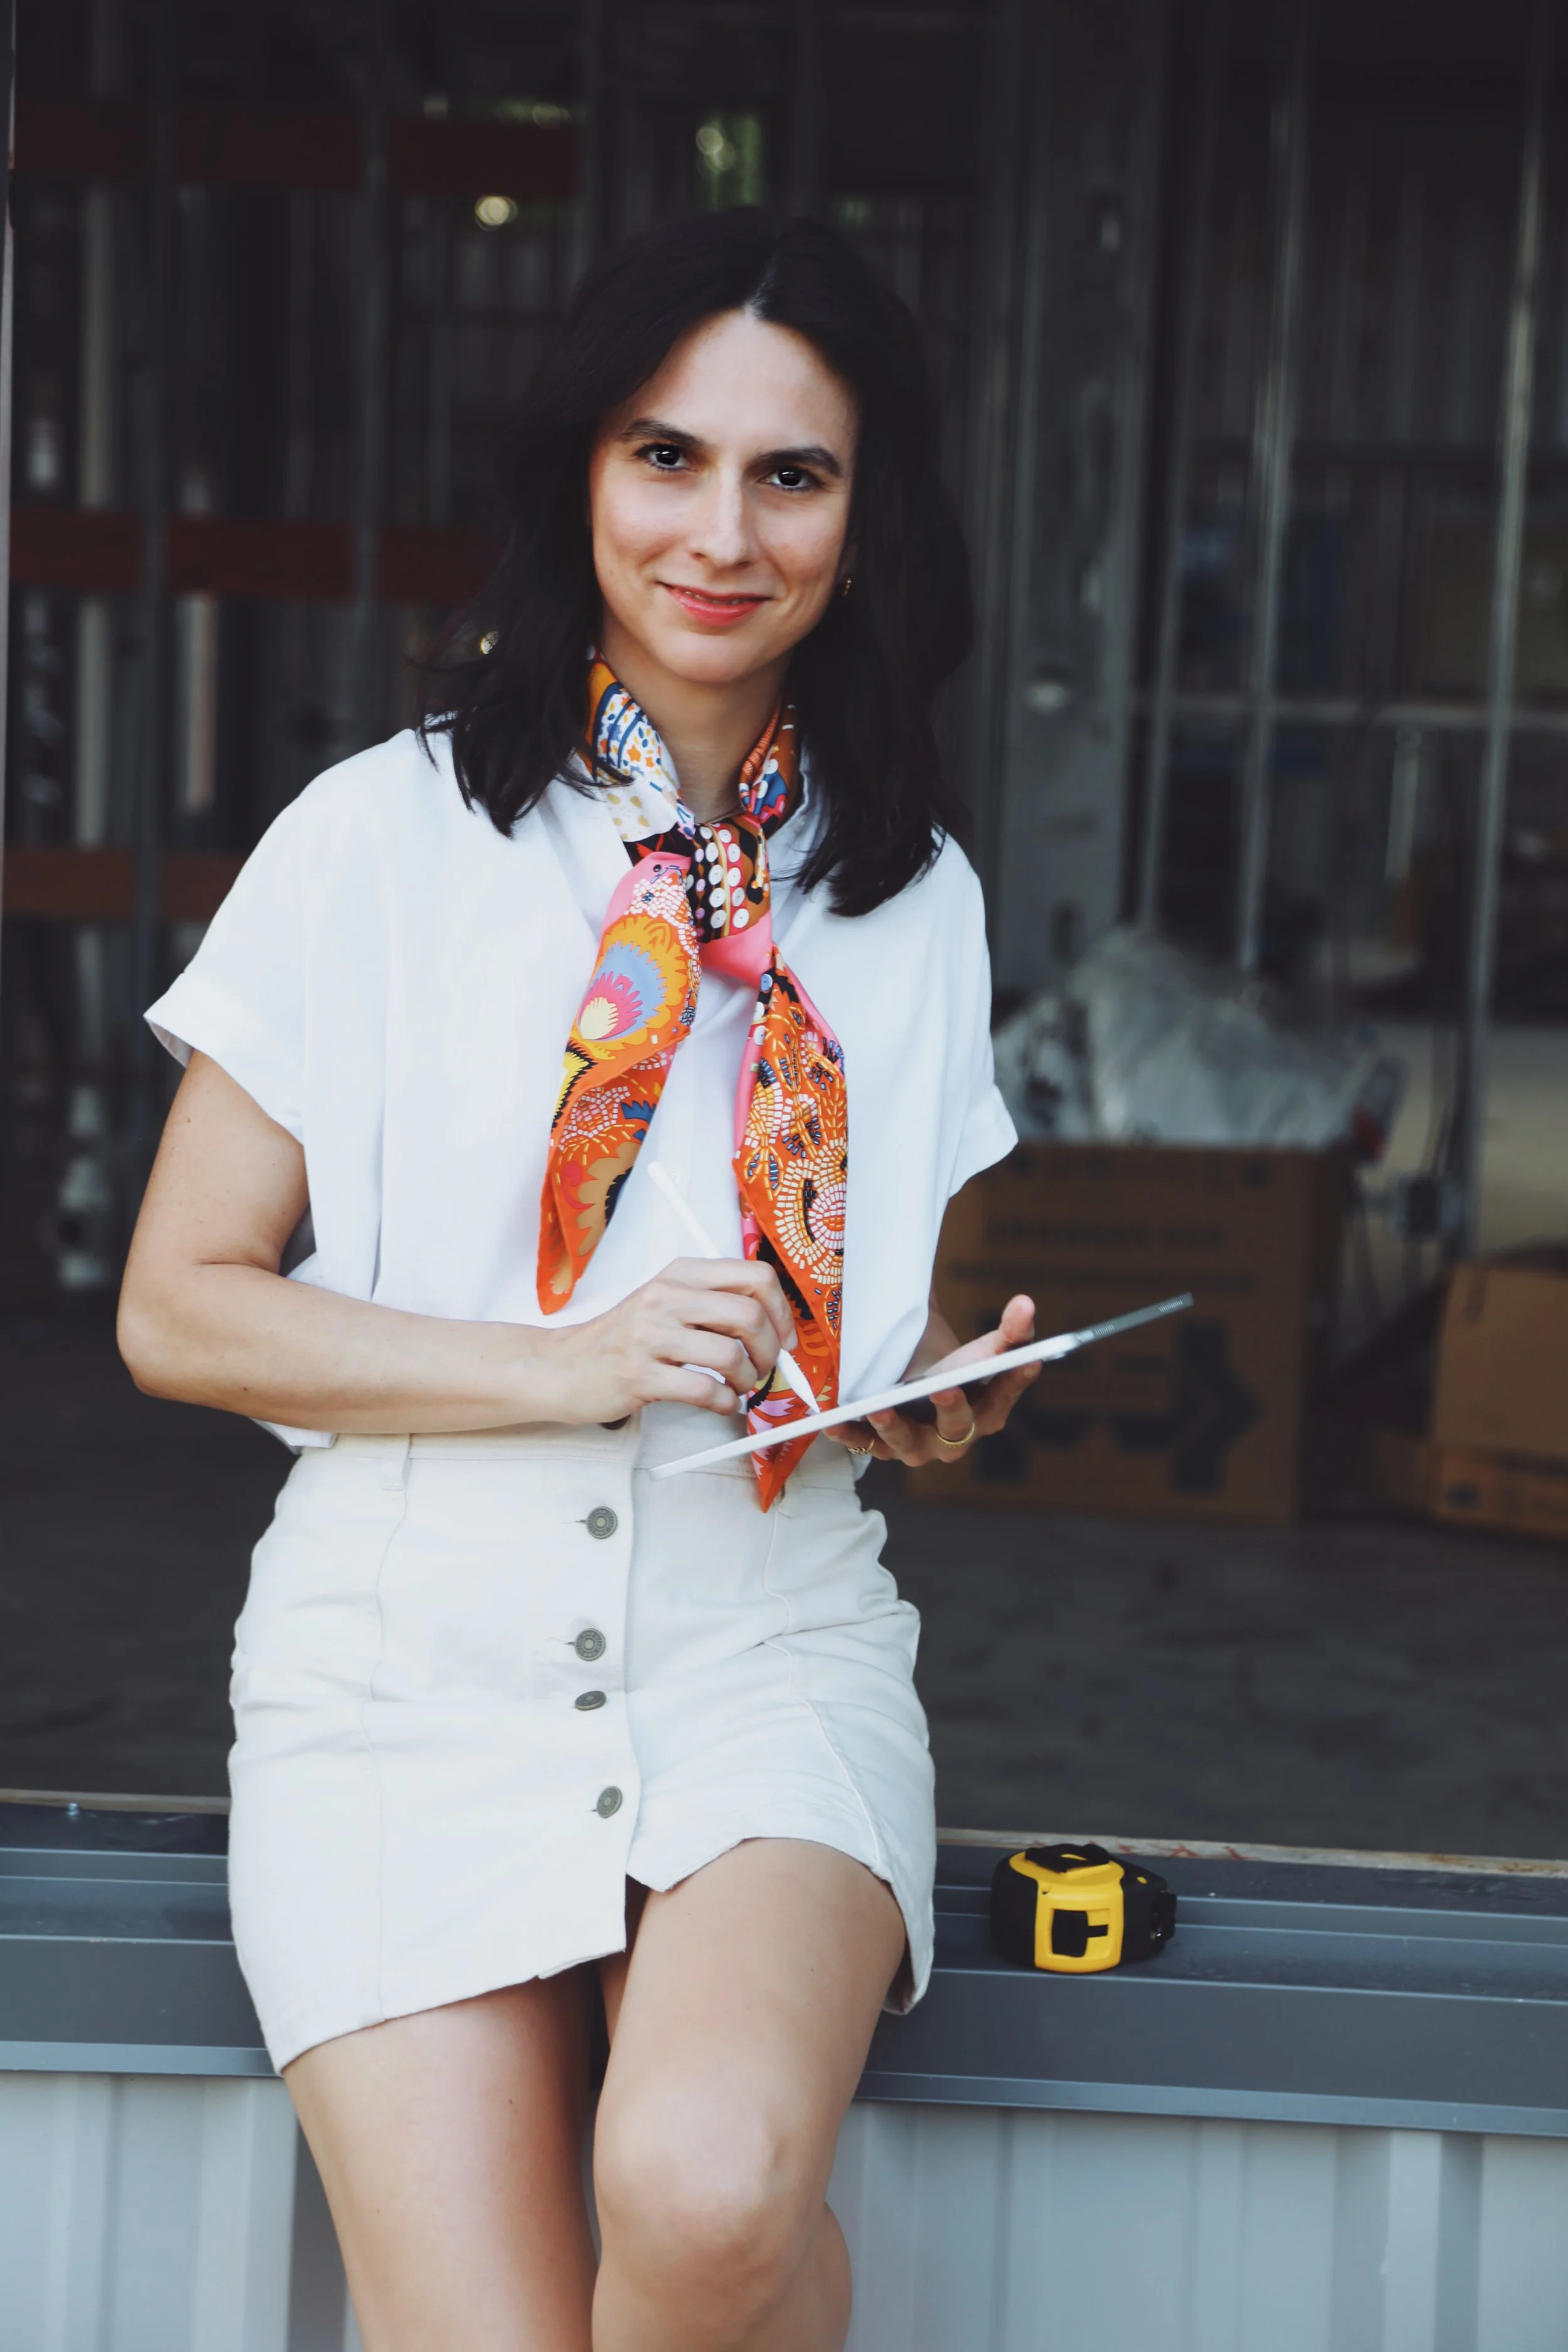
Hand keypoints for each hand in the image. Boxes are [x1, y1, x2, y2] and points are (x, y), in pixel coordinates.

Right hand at [534, 1258, 795, 1424]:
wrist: (562, 1367)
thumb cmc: (622, 1340)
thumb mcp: (666, 1305)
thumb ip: (714, 1308)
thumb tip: (776, 1330)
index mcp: (680, 1274)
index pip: (754, 1275)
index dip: (782, 1311)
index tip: (785, 1338)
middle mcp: (665, 1297)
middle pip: (749, 1314)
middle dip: (771, 1350)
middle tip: (765, 1368)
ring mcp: (650, 1335)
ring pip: (731, 1354)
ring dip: (748, 1380)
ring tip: (737, 1387)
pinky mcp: (639, 1375)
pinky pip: (705, 1390)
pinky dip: (725, 1403)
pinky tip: (719, 1402)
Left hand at [825, 1294, 1038, 1468]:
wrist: (911, 1386)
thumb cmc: (949, 1368)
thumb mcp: (976, 1349)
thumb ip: (1007, 1329)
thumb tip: (1026, 1302)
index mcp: (986, 1410)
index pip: (1005, 1394)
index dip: (1016, 1380)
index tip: (1028, 1360)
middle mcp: (956, 1436)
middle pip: (959, 1427)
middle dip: (952, 1408)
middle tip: (945, 1388)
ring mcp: (919, 1446)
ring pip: (909, 1443)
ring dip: (895, 1427)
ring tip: (880, 1409)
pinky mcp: (884, 1448)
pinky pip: (866, 1447)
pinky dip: (851, 1436)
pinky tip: (834, 1424)